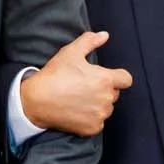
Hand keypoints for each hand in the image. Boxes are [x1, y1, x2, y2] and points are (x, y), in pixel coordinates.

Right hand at [18, 32, 132, 135]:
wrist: (36, 101)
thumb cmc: (54, 75)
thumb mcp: (70, 52)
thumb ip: (90, 41)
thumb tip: (104, 35)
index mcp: (105, 79)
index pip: (126, 79)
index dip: (118, 77)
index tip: (105, 77)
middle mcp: (106, 99)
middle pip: (115, 94)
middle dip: (104, 90)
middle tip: (84, 86)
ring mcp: (99, 115)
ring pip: (106, 109)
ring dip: (98, 105)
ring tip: (79, 99)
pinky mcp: (92, 128)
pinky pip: (97, 123)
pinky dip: (90, 119)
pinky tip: (76, 111)